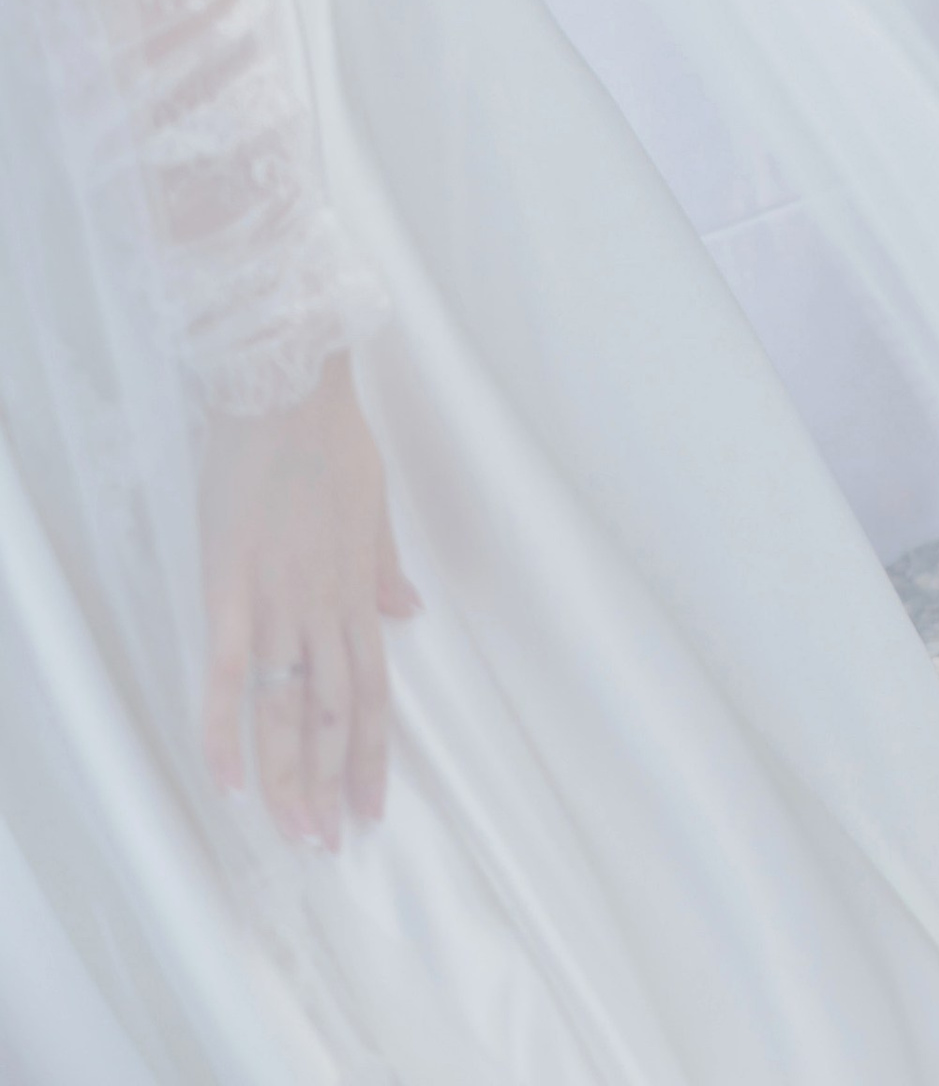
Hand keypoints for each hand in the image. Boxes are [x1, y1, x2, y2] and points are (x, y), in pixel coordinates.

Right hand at [200, 355, 419, 845]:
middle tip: (330, 845)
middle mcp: (323, 608)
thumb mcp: (374, 504)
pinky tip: (229, 781)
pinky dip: (227, 729)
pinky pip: (229, 672)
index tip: (371, 808)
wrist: (285, 393)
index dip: (373, 755)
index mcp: (356, 592)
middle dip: (333, 786)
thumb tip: (410, 612)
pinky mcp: (230, 588)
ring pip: (288, 708)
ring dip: (291, 777)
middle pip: (334, 715)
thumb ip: (384, 567)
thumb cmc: (330, 440)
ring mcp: (278, 602)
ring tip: (294, 834)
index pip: (372, 693)